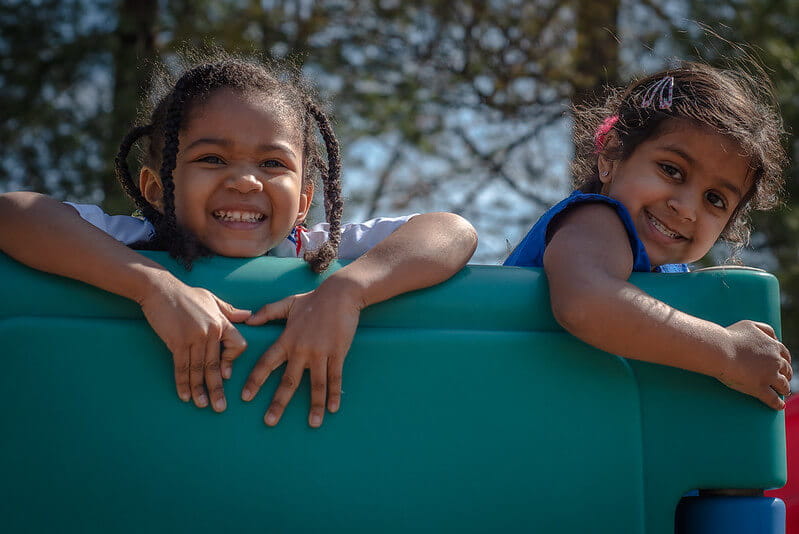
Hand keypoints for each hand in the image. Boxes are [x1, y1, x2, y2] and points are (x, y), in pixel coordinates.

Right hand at [139, 274, 250, 411]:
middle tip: (220, 407)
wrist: (160, 289)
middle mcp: (211, 331)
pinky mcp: (177, 341)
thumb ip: (229, 311)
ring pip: (199, 369)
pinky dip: (182, 382)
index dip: (232, 361)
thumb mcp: (212, 299)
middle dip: (217, 388)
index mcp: (222, 322)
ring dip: (199, 390)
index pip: (237, 345)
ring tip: (202, 405)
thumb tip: (249, 315)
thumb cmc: (186, 294)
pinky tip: (184, 395)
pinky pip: (181, 366)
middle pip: (216, 364)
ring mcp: (194, 337)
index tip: (226, 374)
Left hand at [241, 279, 362, 427]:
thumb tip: (248, 320)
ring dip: (313, 405)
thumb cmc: (314, 299)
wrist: (340, 294)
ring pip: (315, 384)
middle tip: (270, 422)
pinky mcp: (337, 353)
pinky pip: (335, 378)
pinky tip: (332, 409)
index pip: (267, 363)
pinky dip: (334, 394)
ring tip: (312, 424)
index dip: (255, 381)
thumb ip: (267, 312)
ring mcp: (320, 353)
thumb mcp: (288, 303)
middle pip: (288, 381)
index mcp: (287, 339)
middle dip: (278, 403)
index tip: (245, 397)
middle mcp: (301, 349)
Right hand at [717, 320, 791, 409]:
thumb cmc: (731, 336)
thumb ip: (766, 330)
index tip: (783, 367)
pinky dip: (777, 404)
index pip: (785, 356)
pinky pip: (772, 398)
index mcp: (773, 346)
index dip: (785, 362)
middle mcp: (775, 361)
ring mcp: (768, 376)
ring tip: (783, 393)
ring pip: (783, 386)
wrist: (719, 350)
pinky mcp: (759, 388)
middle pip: (786, 371)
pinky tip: (779, 406)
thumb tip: (776, 338)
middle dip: (786, 375)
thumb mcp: (750, 325)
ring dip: (784, 389)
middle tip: (783, 380)